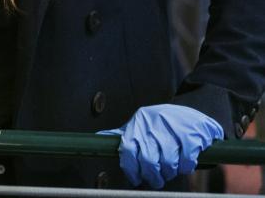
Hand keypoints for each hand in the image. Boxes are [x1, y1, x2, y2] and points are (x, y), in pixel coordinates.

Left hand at [99, 104, 223, 188]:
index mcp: (138, 122)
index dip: (131, 169)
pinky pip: (186, 160)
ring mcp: (173, 128)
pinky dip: (185, 168)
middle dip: (152, 176)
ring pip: (168, 162)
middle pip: (148, 160)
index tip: (135, 178)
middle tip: (155, 180)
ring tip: (170, 172)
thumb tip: (101, 138)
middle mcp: (153, 123)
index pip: (128, 149)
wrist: (194, 113)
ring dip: (169, 173)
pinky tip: (184, 166)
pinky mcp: (192, 134)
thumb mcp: (141, 124)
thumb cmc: (163, 123)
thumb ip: (124, 133)